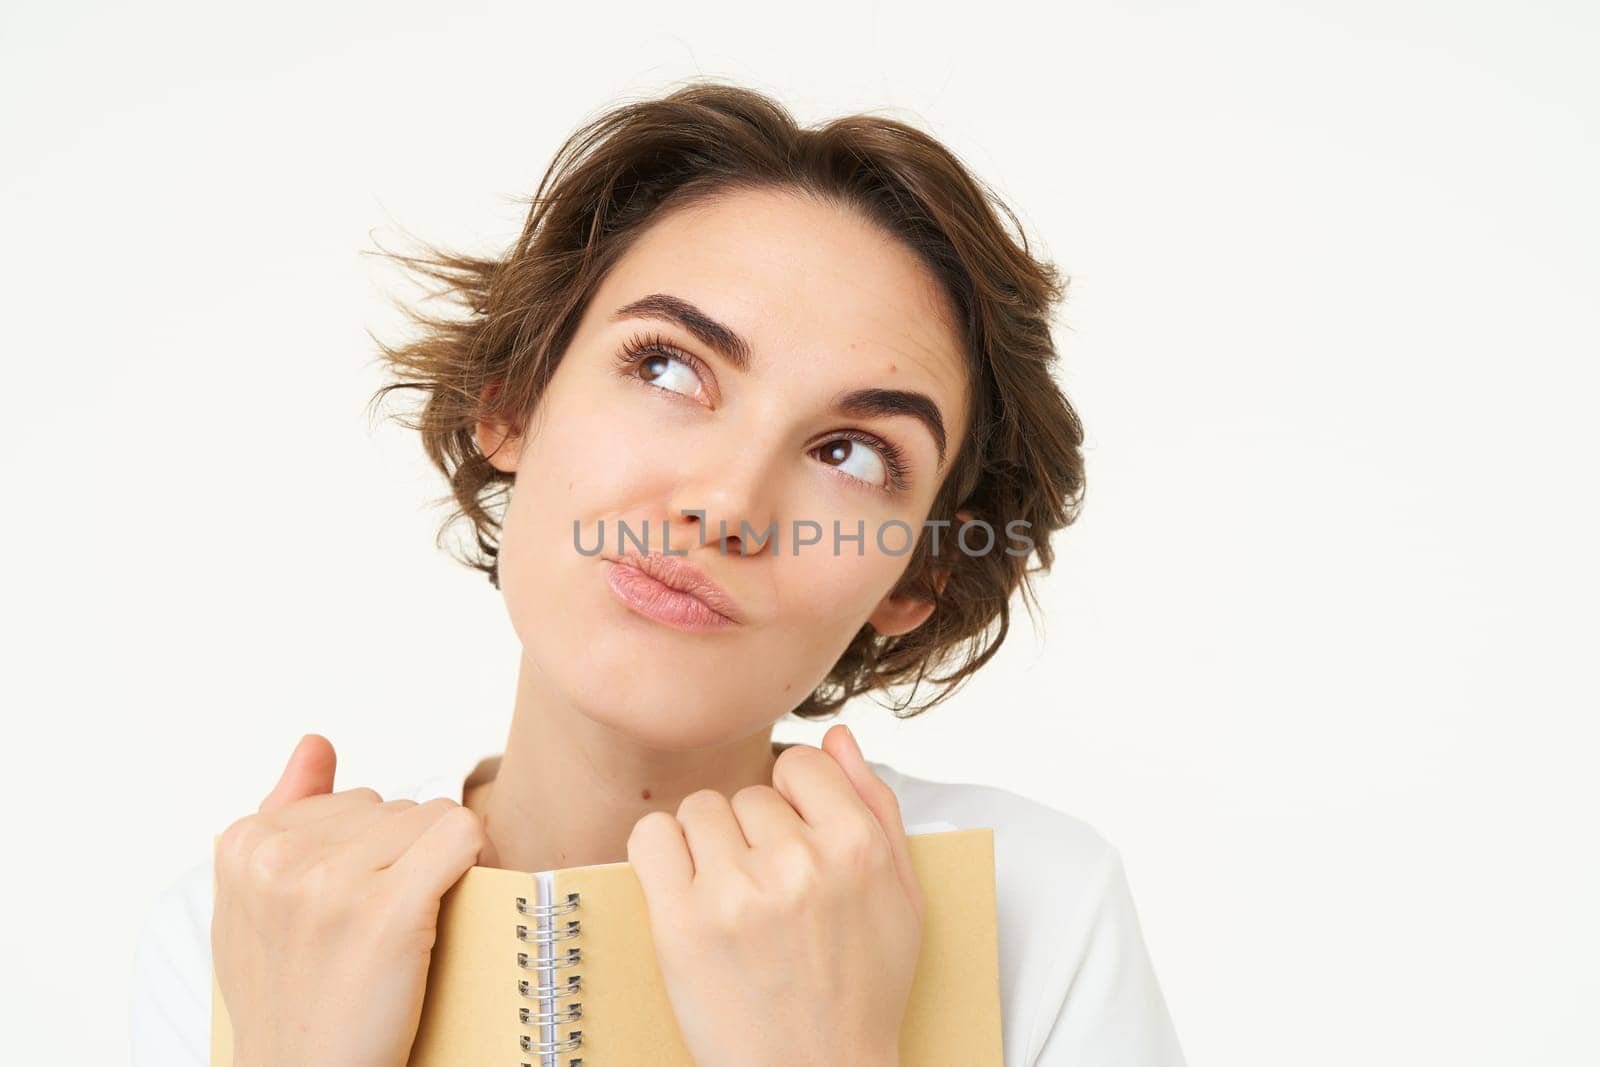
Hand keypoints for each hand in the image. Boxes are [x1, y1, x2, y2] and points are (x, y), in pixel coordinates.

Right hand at [211, 734, 495, 1066]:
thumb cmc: (291, 994)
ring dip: (434, 867)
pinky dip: (475, 856)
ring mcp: (330, 882)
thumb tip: (317, 741)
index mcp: (242, 844)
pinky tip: (459, 894)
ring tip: (403, 931)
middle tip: (377, 928)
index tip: (352, 908)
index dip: (370, 853)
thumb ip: (283, 813)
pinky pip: (460, 834)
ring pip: (429, 820)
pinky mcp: (387, 910)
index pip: (348, 802)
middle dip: (401, 858)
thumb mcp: (255, 905)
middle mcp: (279, 857)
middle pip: (391, 808)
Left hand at [627, 724, 924, 1066]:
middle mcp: (799, 862)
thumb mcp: (902, 896)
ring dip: (706, 845)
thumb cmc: (861, 991)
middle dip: (752, 833)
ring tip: (728, 896)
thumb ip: (875, 804)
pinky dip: (660, 855)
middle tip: (764, 889)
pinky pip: (652, 837)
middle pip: (748, 792)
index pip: (801, 763)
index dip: (792, 799)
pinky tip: (683, 888)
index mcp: (857, 847)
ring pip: (699, 810)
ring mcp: (737, 891)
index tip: (790, 839)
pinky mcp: (683, 923)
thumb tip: (838, 735)